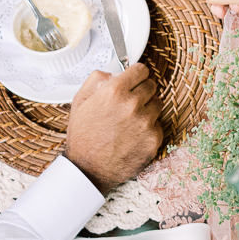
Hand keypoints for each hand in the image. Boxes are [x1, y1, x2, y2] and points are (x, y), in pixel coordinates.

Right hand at [63, 64, 162, 190]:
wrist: (88, 169)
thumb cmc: (83, 137)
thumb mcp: (80, 101)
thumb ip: (97, 80)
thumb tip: (114, 73)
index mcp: (114, 91)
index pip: (141, 70)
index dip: (137, 75)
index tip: (135, 79)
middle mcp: (132, 105)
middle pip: (152, 86)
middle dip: (142, 92)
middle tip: (130, 104)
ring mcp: (145, 123)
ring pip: (157, 105)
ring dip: (147, 110)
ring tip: (130, 122)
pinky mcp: (154, 140)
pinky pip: (158, 125)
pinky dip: (149, 129)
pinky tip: (133, 136)